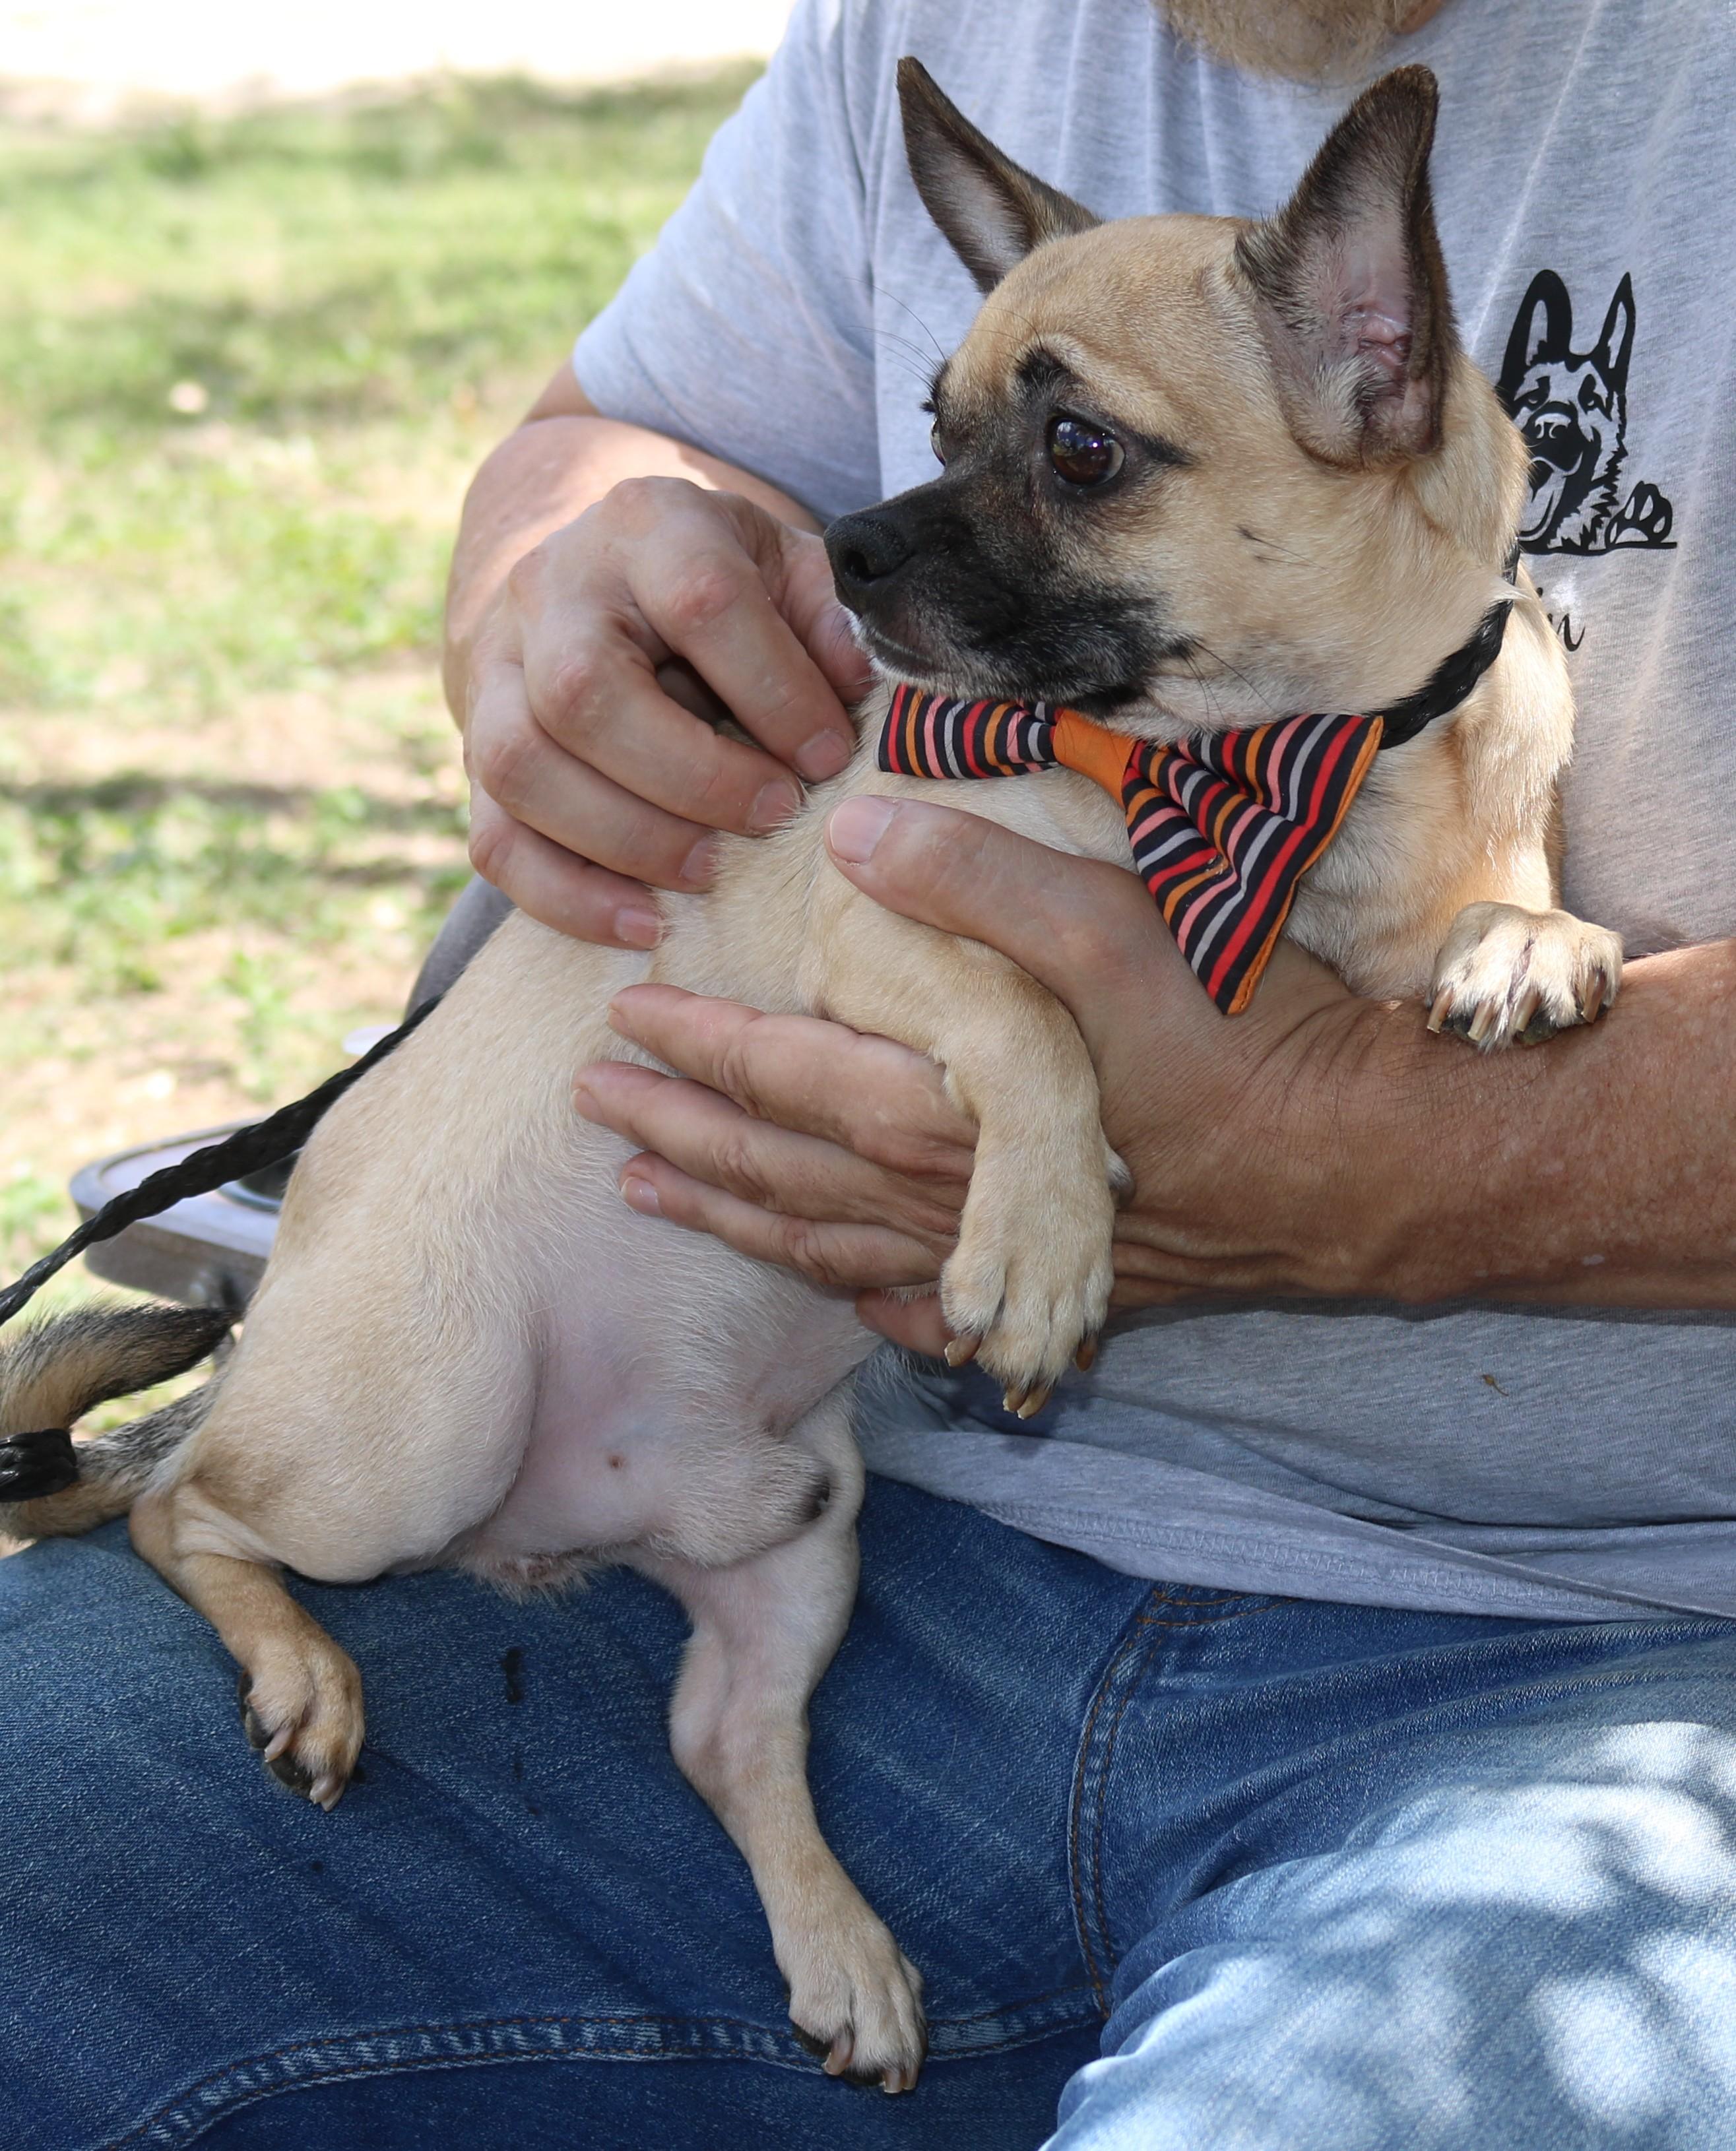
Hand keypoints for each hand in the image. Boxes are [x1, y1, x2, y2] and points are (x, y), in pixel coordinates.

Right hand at [462, 479, 872, 944]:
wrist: (603, 577)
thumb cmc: (720, 586)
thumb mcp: (785, 567)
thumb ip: (829, 616)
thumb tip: (856, 687)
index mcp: (646, 524)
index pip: (702, 602)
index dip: (773, 690)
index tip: (827, 758)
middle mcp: (551, 589)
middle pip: (585, 691)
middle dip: (691, 776)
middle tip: (772, 818)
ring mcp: (497, 671)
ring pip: (521, 766)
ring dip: (625, 839)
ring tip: (710, 873)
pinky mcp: (476, 750)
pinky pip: (495, 838)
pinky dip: (566, 896)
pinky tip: (642, 923)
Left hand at [575, 796, 1398, 1354]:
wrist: (1373, 1172)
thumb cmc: (1251, 1042)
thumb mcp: (1118, 930)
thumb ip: (982, 881)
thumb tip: (859, 835)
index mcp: (946, 1114)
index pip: (786, 1080)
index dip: (700, 1048)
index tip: (626, 1020)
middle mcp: (951, 1202)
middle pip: (780, 1172)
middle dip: (682, 1135)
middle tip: (598, 1109)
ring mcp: (1001, 1259)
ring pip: (830, 1246)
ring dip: (737, 1217)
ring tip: (658, 1193)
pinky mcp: (1060, 1288)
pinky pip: (929, 1312)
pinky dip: (866, 1304)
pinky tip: (835, 1298)